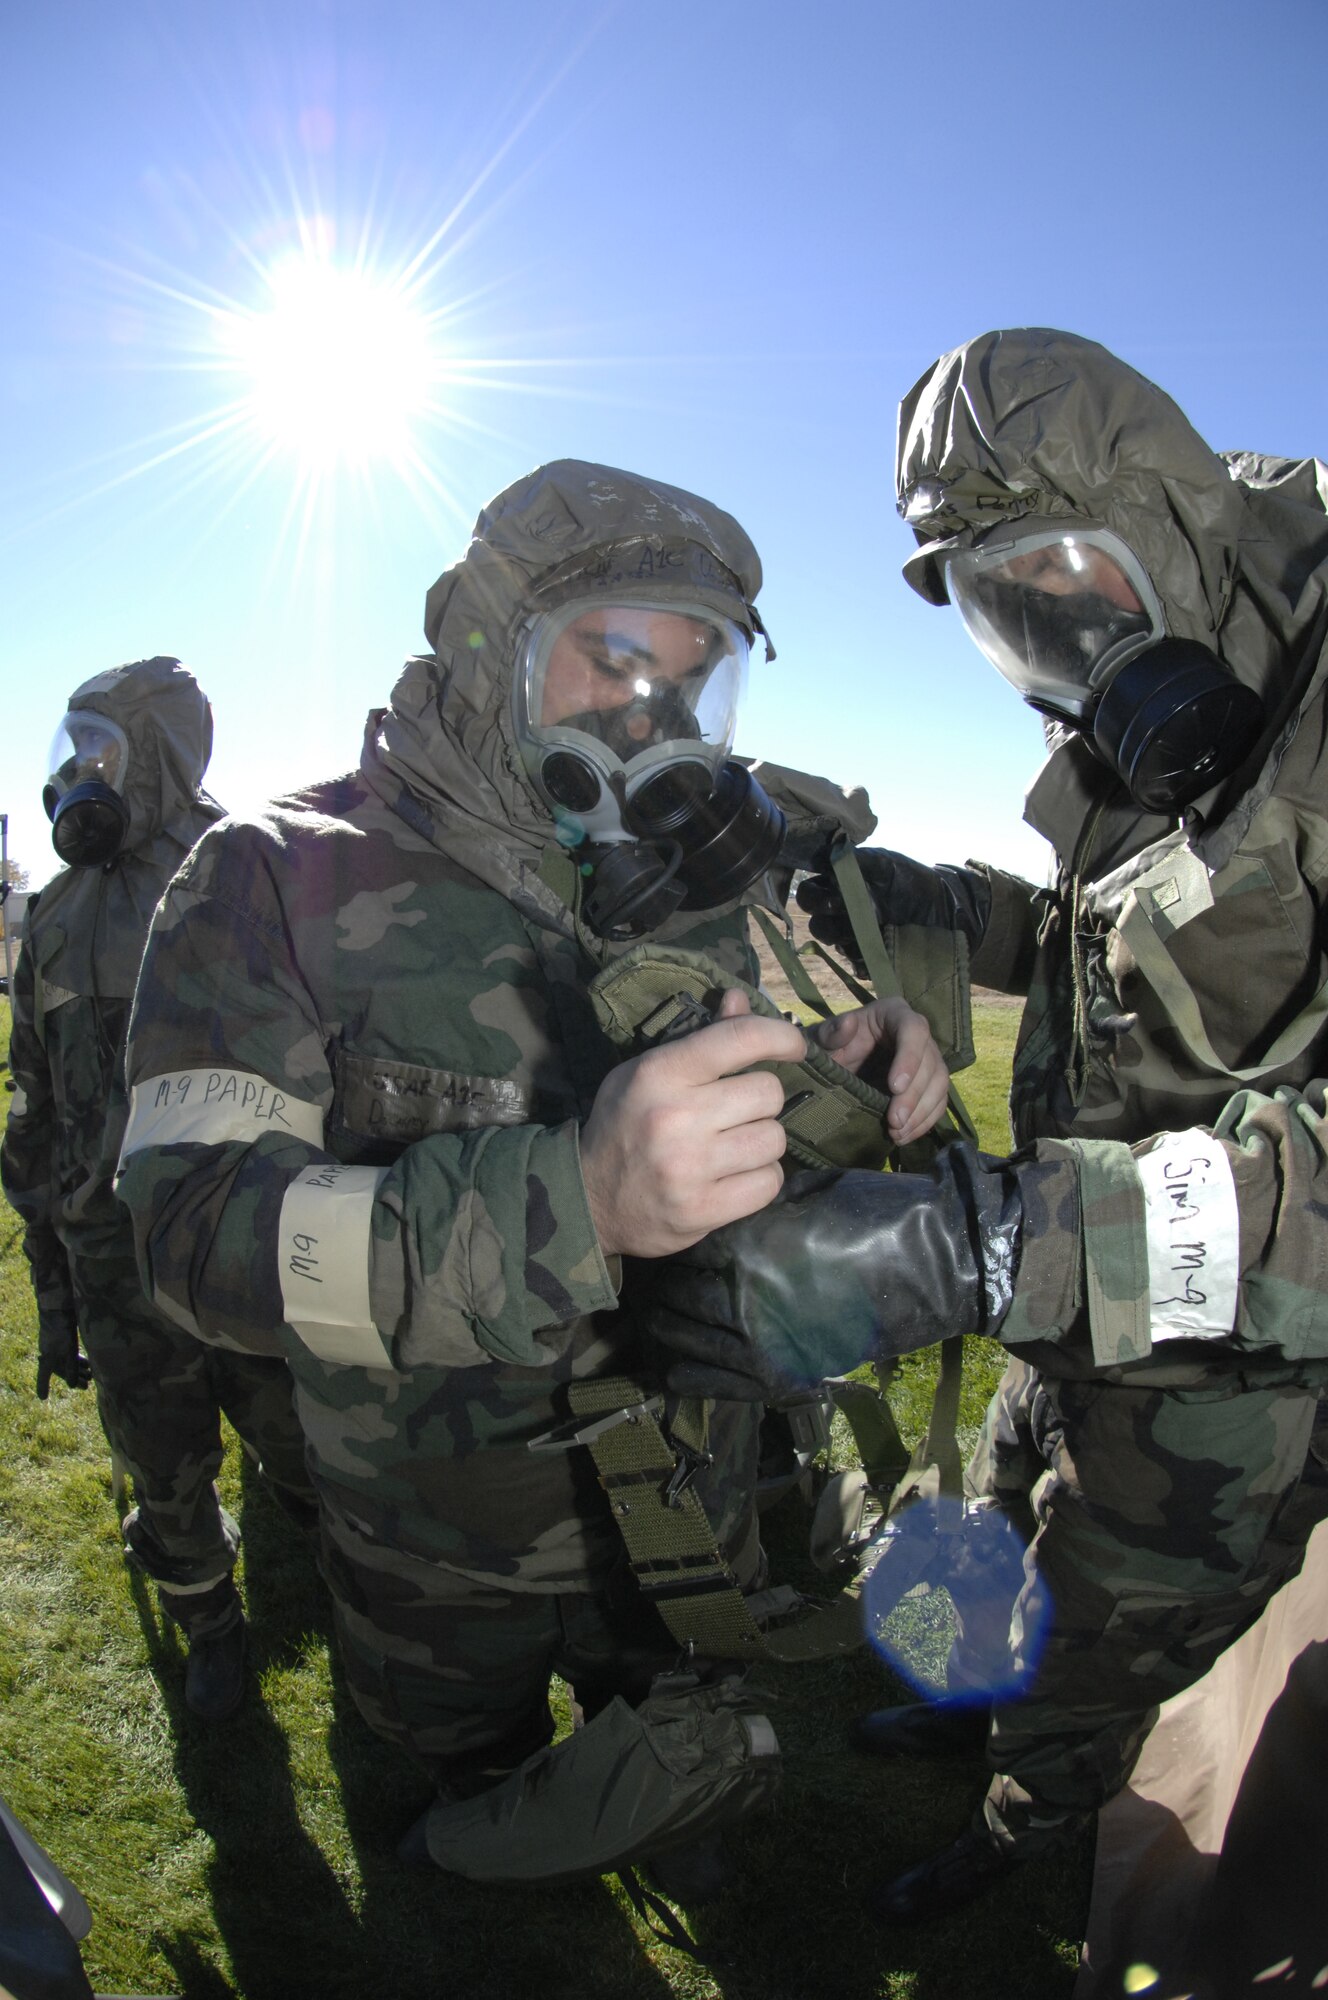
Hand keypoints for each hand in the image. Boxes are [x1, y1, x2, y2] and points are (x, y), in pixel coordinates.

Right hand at [35, 1310, 92, 1398]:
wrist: (60, 1306)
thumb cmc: (62, 1329)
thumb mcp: (68, 1350)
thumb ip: (71, 1367)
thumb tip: (72, 1386)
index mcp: (47, 1357)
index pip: (44, 1376)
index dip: (43, 1386)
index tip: (42, 1398)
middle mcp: (51, 1353)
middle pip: (61, 1370)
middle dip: (73, 1378)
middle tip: (85, 1386)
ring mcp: (57, 1346)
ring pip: (68, 1362)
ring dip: (79, 1369)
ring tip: (91, 1376)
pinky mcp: (64, 1339)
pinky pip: (70, 1353)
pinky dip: (79, 1359)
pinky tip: (89, 1363)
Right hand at [580, 1004, 806, 1258]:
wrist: (588, 1199)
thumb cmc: (624, 1124)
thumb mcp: (648, 1072)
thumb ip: (699, 1040)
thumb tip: (741, 1001)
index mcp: (661, 1073)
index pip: (740, 1039)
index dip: (781, 1036)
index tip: (794, 1046)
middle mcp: (677, 1117)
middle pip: (768, 1093)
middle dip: (761, 1101)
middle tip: (739, 1112)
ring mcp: (690, 1168)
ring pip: (774, 1139)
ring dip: (763, 1141)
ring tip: (736, 1146)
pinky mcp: (703, 1210)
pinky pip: (769, 1183)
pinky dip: (761, 1178)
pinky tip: (736, 1176)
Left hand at [644, 1150, 1022, 1401]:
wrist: (929, 1269)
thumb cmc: (875, 1220)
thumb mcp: (811, 1194)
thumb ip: (763, 1201)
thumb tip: (728, 1195)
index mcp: (750, 1243)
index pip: (692, 1245)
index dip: (683, 1242)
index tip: (676, 1239)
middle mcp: (745, 1294)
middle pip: (679, 1292)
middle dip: (667, 1288)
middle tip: (658, 1285)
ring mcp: (761, 1341)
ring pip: (687, 1337)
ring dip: (668, 1328)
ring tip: (657, 1322)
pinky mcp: (780, 1375)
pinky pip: (713, 1380)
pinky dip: (687, 1373)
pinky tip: (673, 1367)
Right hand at [797, 849, 990, 960]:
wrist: (945, 909)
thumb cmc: (912, 881)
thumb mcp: (886, 864)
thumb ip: (858, 860)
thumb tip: (829, 852)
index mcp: (841, 889)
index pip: (810, 894)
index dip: (814, 897)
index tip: (832, 896)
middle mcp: (843, 915)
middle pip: (817, 924)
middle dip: (826, 923)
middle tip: (845, 916)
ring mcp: (855, 938)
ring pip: (834, 945)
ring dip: (845, 940)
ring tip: (869, 932)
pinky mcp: (870, 958)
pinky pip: (856, 964)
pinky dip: (863, 960)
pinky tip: (877, 951)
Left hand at [815, 998, 949, 1144]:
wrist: (836, 1063)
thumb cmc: (830, 1045)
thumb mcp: (823, 1038)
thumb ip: (831, 1032)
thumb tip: (848, 1024)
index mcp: (894, 1013)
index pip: (914, 1030)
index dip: (909, 1059)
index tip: (894, 1087)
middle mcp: (917, 1032)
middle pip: (930, 1062)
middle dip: (914, 1096)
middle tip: (894, 1121)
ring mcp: (927, 1057)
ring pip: (939, 1084)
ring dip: (922, 1112)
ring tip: (898, 1133)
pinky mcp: (928, 1081)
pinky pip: (938, 1101)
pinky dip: (924, 1121)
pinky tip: (906, 1135)